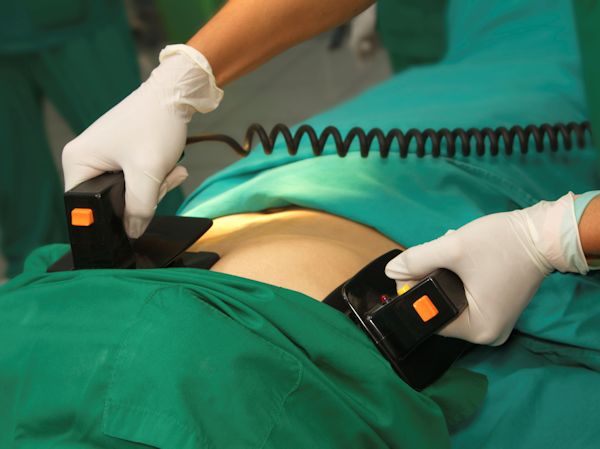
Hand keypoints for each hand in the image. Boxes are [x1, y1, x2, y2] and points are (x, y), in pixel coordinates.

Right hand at [62, 45, 222, 237]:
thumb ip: (139, 207)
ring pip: (129, 193)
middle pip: (111, 202)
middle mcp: (85, 160)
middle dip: (143, 198)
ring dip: (155, 187)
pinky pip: (138, 181)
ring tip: (170, 170)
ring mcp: (104, 157)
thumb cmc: (155, 123)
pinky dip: (156, 178)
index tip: (137, 215)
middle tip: (160, 182)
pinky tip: (171, 167)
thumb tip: (132, 232)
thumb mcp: (147, 172)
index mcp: (77, 162)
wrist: (175, 95)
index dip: (111, 217)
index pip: (85, 207)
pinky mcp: (122, 156)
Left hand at [385, 193, 588, 344]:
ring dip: (444, 276)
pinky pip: (465, 296)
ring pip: (450, 299)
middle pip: (439, 308)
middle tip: (439, 256)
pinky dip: (458, 278)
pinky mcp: (496, 307)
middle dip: (432, 280)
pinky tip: (462, 258)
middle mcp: (486, 333)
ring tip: (453, 254)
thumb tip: (393, 272)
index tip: (413, 269)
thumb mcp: (453, 248)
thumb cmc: (503, 243)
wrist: (543, 233)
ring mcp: (493, 321)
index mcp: (477, 329)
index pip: (429, 317)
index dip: (414, 293)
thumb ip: (417, 260)